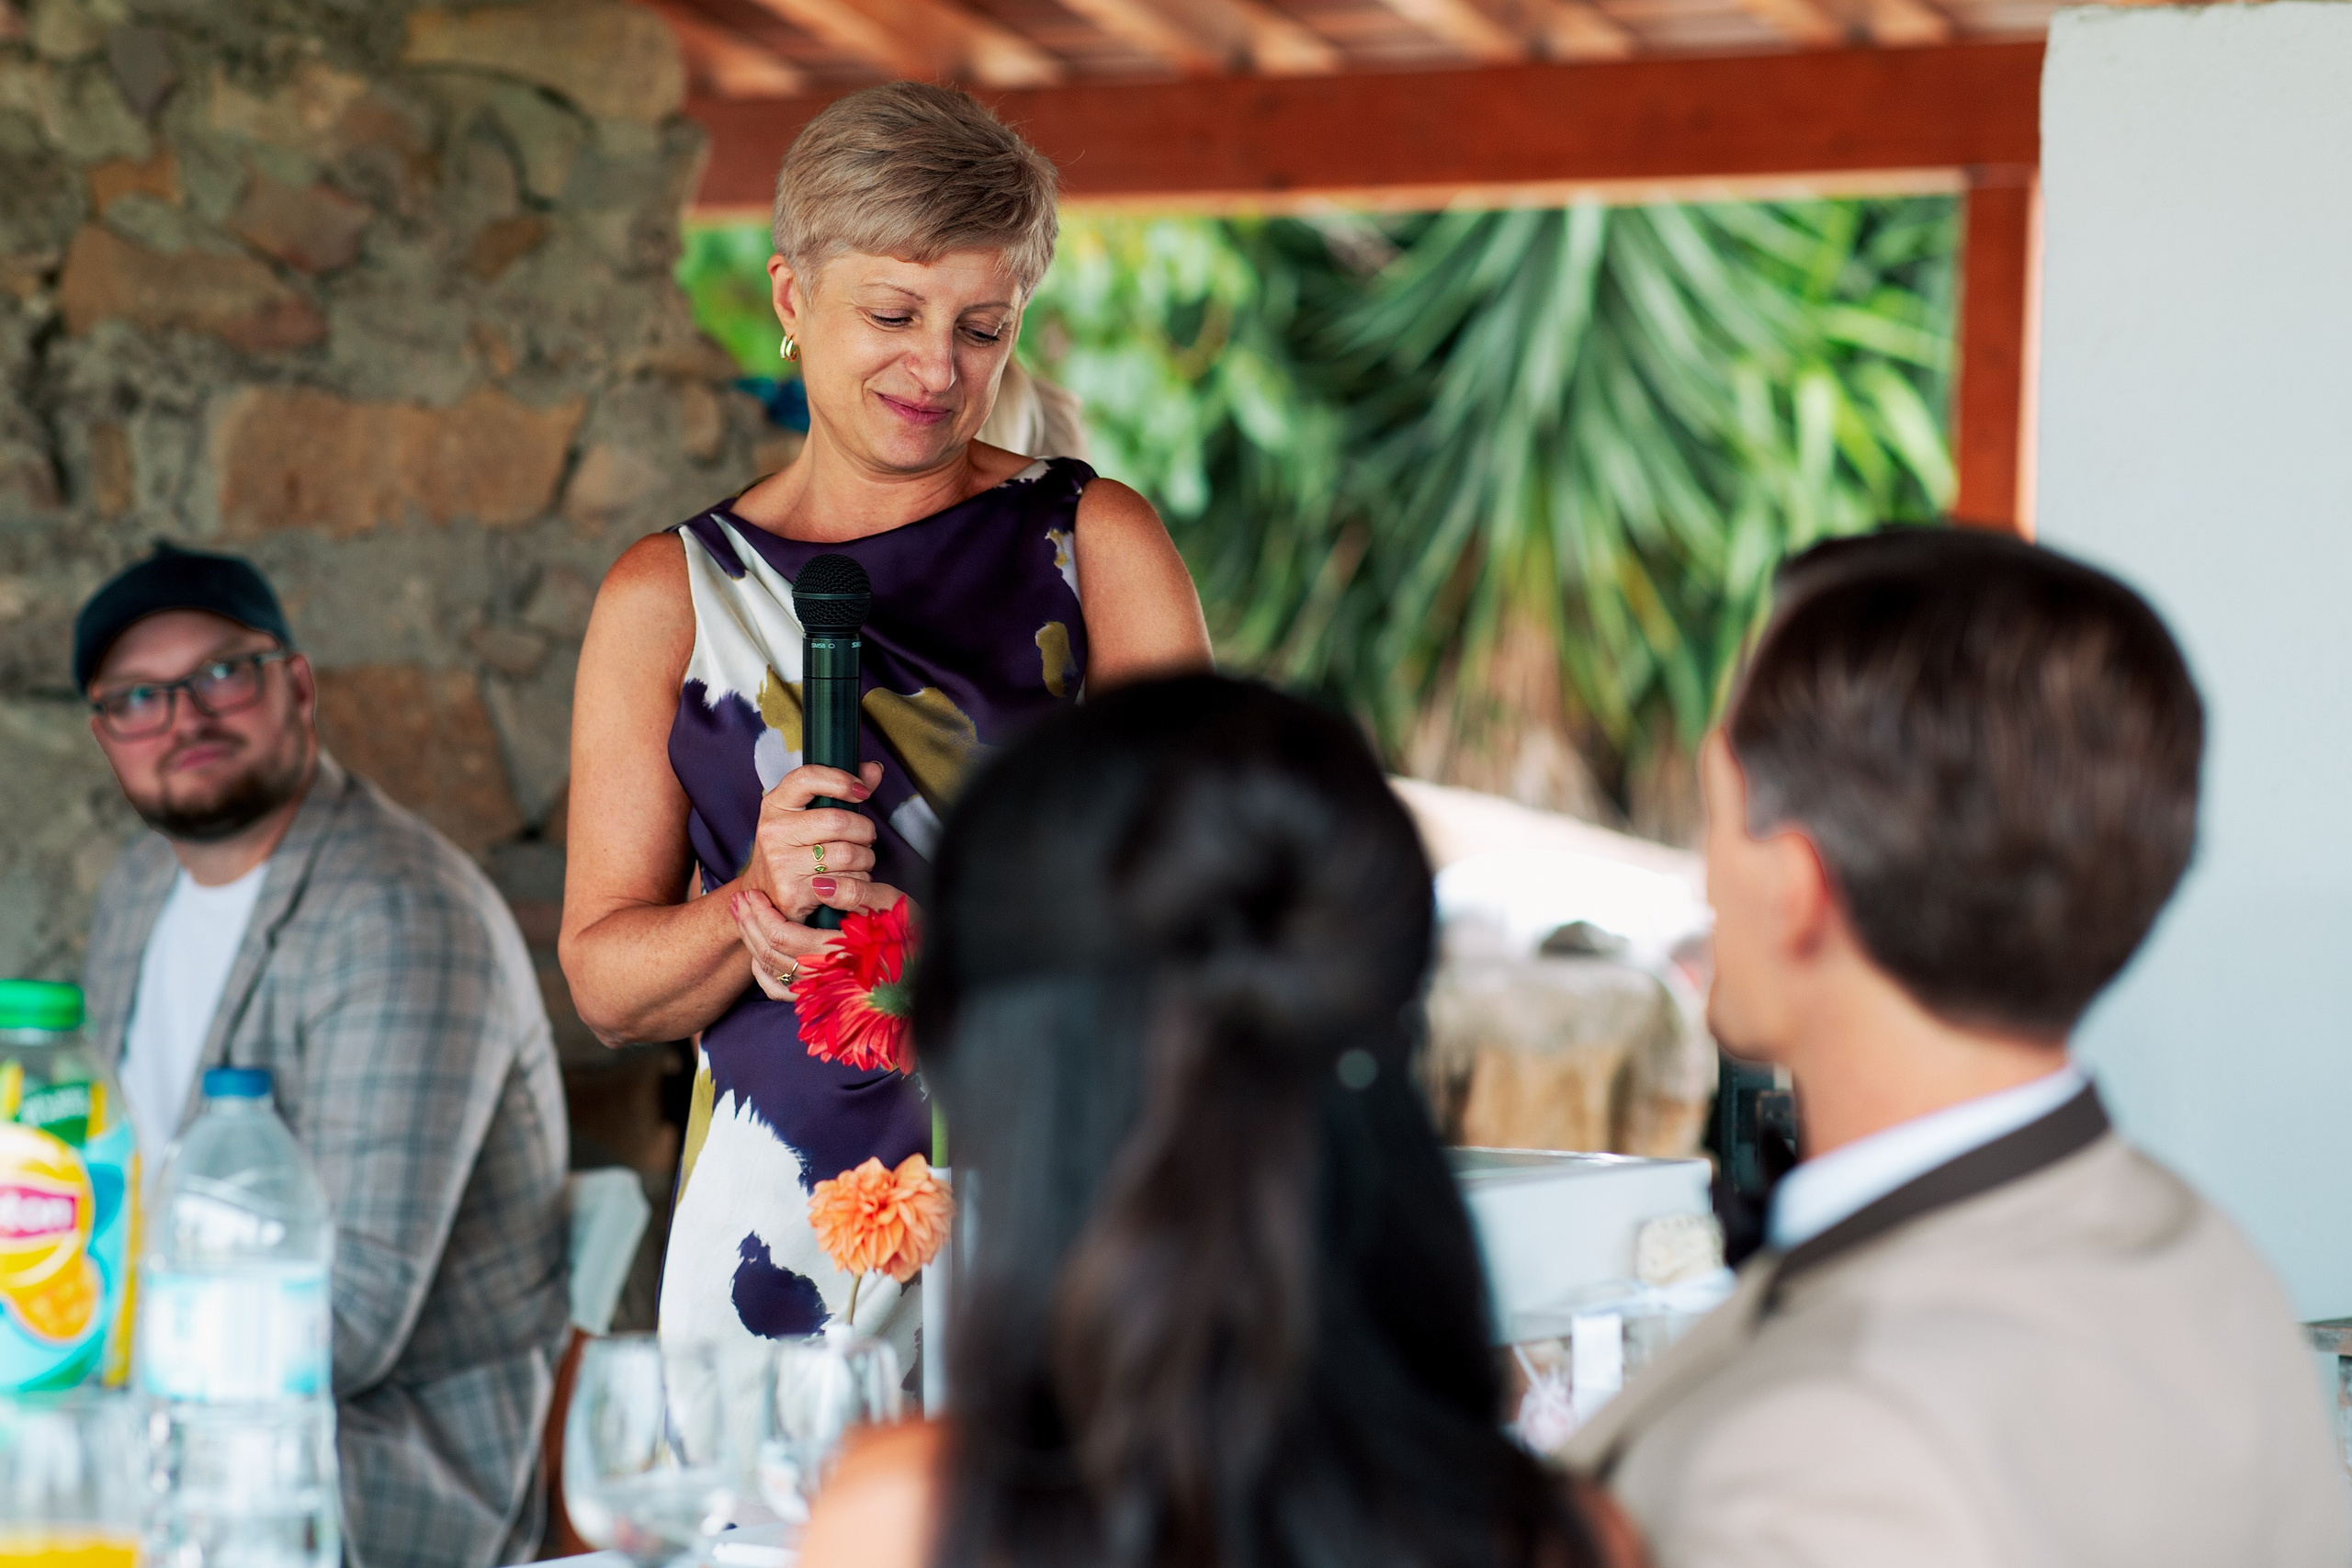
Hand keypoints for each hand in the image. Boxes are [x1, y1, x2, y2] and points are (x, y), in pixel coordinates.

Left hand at [731, 882, 907, 1001]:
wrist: (929, 970)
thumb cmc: (913, 936)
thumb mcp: (894, 907)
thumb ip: (859, 893)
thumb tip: (821, 884)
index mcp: (842, 955)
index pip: (783, 937)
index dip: (762, 914)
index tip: (752, 892)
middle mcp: (828, 980)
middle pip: (770, 954)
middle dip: (749, 924)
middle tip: (740, 899)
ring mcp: (823, 994)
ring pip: (771, 972)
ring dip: (751, 941)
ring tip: (744, 916)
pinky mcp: (821, 1001)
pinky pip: (780, 992)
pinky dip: (764, 972)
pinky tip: (758, 951)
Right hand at [739, 762, 884, 921]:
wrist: (765, 895)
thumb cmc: (792, 848)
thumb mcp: (806, 815)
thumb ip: (841, 790)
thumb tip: (874, 769)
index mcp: (775, 805)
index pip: (808, 778)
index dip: (841, 781)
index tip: (862, 792)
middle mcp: (774, 831)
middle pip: (838, 821)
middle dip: (865, 830)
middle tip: (867, 837)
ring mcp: (781, 863)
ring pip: (847, 854)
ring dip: (866, 857)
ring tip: (861, 858)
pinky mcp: (793, 891)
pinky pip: (846, 882)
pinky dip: (859, 879)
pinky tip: (851, 878)